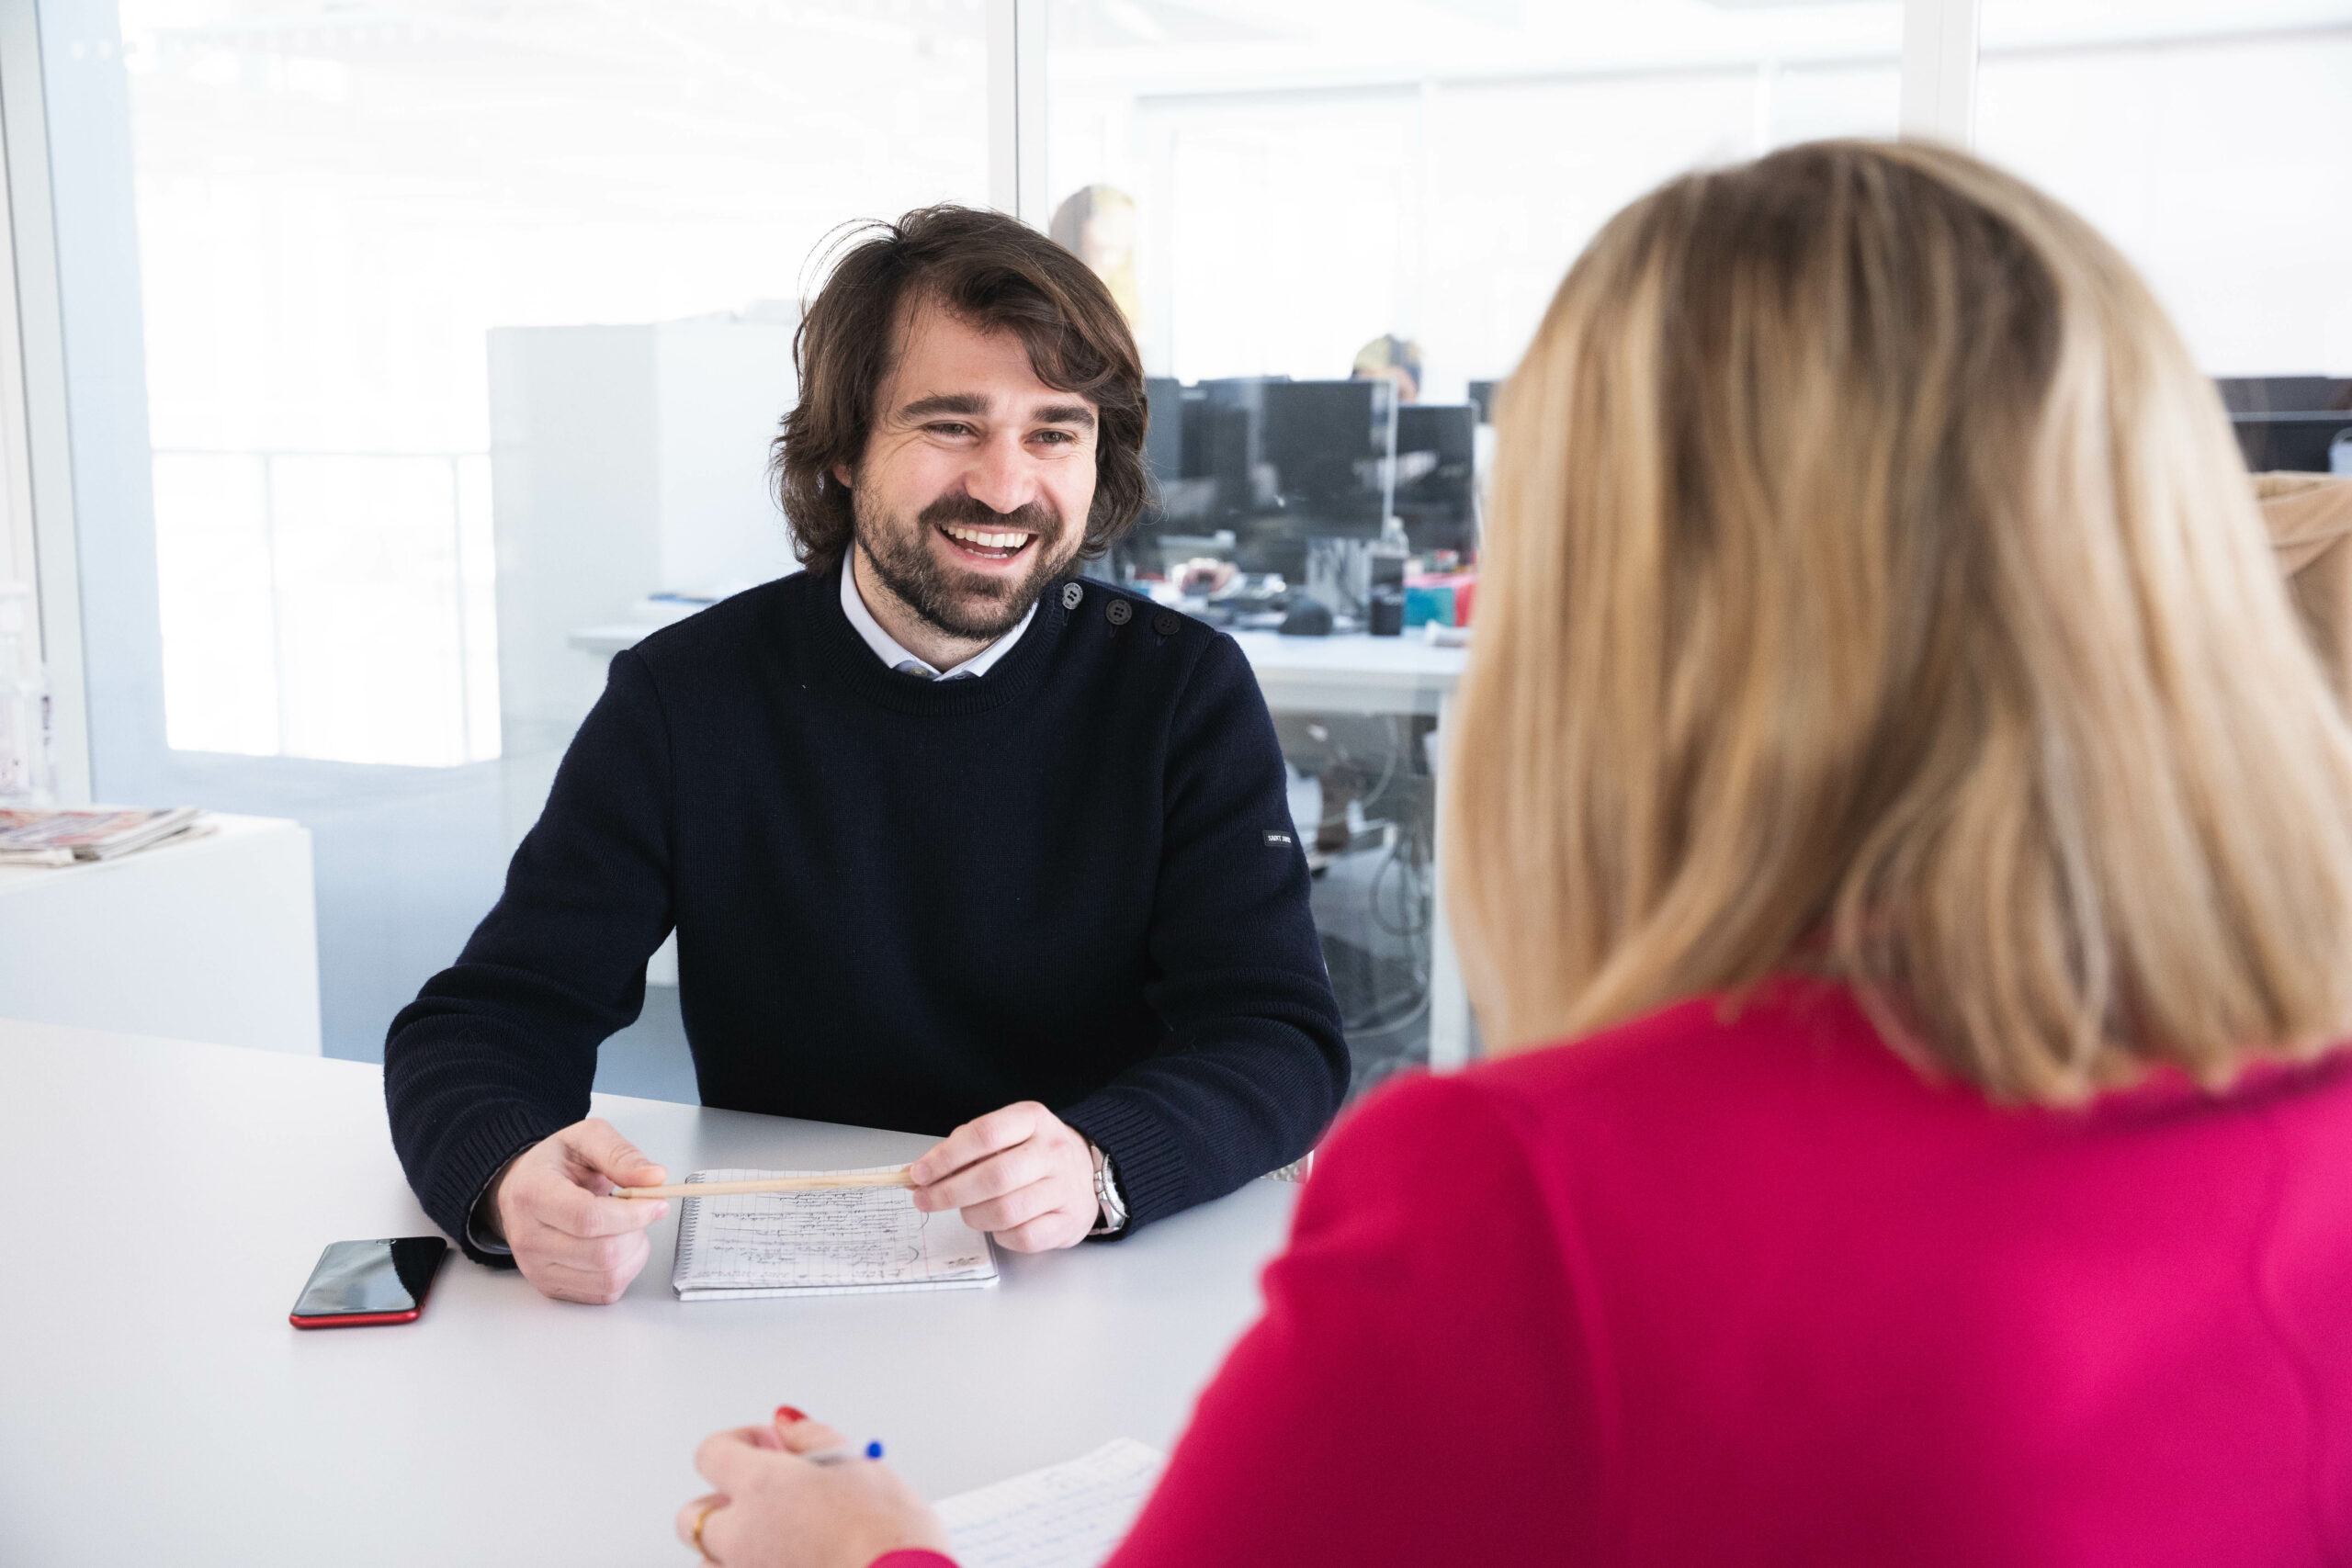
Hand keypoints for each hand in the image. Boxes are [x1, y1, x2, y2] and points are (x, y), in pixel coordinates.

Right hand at [489, 1117, 668, 1303]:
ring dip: (634, 1253)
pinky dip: (624, 1270)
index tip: (657, 1203)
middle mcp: (529, 1238)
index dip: (631, 1215)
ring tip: (627, 1227)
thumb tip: (654, 1177)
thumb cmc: (554, 1165)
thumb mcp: (586, 1138)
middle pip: (602, 1254)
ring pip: (607, 1278)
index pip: (588, 1219)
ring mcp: (537, 1268)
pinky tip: (618, 1246)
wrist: (523, 1188)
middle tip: (640, 1212)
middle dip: (636, 1232)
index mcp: (533, 1194)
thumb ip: (620, 1154)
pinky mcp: (551, 1287)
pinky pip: (604, 1293)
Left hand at [676, 1408, 948, 1567]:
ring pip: (709, 1561)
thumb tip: (787, 1425)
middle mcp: (741, 1537)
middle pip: (694, 1516)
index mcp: (762, 1488)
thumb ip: (813, 1440)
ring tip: (781, 1540)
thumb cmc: (893, 1539)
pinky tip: (792, 1561)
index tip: (770, 1446)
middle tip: (769, 1499)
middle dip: (724, 1502)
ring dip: (732, 1548)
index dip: (741, 1442)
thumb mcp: (863, 1469)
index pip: (712, 1453)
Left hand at [909, 1101, 1096, 1252]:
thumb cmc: (1033, 1152)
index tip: (919, 1173)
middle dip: (950, 1192)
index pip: (985, 1134)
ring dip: (973, 1216)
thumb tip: (915, 1175)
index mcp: (1033, 1119)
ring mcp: (1065, 1187)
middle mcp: (1053, 1150)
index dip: (946, 1156)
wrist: (1087, 1170)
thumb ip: (962, 1151)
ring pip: (1006, 1211)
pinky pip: (1023, 1237)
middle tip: (925, 1200)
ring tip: (965, 1211)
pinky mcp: (1070, 1220)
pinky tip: (997, 1225)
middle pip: (994, 1176)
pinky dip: (1000, 1235)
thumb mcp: (1003, 1136)